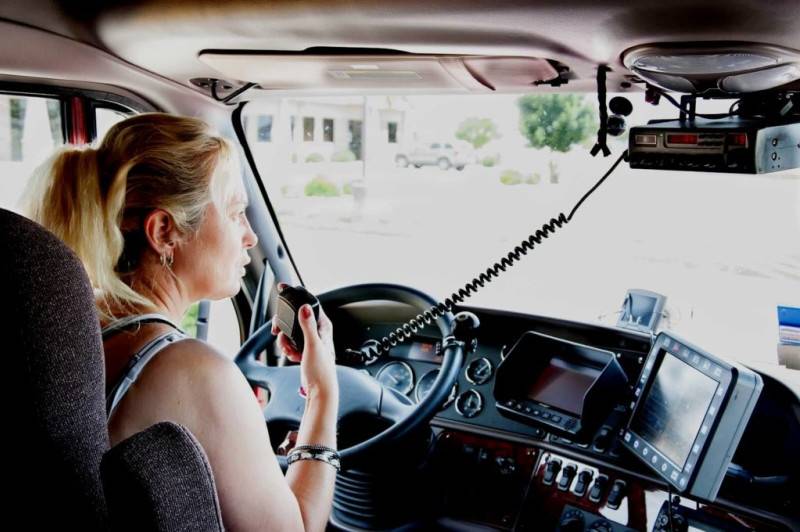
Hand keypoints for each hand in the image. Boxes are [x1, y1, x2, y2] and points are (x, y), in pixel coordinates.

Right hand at [271, 284, 337, 401]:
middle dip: (283, 327)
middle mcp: (317, 330)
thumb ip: (307, 326)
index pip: (308, 303)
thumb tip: (305, 307)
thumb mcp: (313, 346)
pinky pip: (290, 342)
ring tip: (291, 351)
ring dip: (285, 341)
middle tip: (278, 333)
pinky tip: (293, 356)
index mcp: (323, 325)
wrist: (319, 390)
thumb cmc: (321, 370)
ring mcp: (310, 339)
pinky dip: (288, 348)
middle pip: (294, 317)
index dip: (295, 295)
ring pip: (289, 331)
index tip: (282, 287)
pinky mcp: (304, 349)